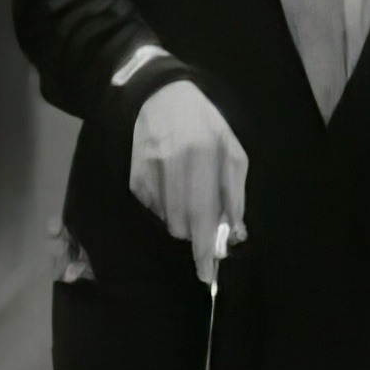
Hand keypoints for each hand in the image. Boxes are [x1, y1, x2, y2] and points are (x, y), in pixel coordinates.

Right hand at [129, 81, 248, 283]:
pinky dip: (165, 207)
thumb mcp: (231, 149)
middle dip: (195, 234)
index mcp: (202, 154)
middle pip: (182, 225)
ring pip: (167, 220)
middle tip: (204, 222)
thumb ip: (235, 192)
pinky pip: (153, 210)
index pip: (203, 213)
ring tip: (188, 191)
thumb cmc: (204, 123)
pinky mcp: (134, 179)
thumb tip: (235, 233)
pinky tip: (170, 184)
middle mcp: (172, 165)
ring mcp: (149, 172)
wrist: (159, 97)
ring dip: (181, 219)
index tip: (207, 273)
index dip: (204, 248)